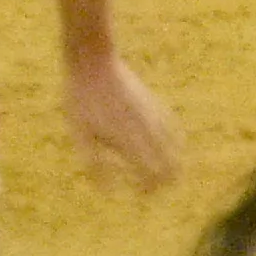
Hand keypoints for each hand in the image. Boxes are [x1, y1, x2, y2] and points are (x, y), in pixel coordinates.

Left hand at [66, 50, 180, 189]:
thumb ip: (95, 163)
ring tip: (168, 173)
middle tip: (155, 188)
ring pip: (172, 143)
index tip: (143, 195)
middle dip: (165, 179)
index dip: (149, 188)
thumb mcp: (81, 134)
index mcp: (128, 140)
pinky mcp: (151, 100)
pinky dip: (174, 138)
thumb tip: (107, 191)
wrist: (94, 60)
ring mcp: (151, 113)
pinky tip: (174, 142)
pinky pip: (170, 124)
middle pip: (167, 161)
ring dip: (172, 161)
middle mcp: (145, 129)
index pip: (149, 173)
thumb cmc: (82, 99)